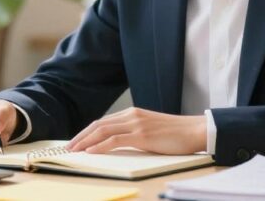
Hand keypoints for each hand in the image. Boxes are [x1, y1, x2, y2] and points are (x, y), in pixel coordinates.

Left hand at [66, 107, 206, 154]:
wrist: (195, 131)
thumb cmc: (176, 134)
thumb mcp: (151, 130)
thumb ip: (135, 132)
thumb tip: (120, 143)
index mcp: (133, 113)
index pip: (103, 122)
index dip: (87, 132)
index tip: (77, 141)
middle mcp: (132, 115)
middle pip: (99, 125)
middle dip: (81, 136)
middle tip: (69, 147)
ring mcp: (136, 124)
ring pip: (103, 131)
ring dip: (86, 142)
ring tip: (74, 150)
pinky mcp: (142, 135)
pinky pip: (115, 140)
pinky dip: (100, 146)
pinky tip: (90, 151)